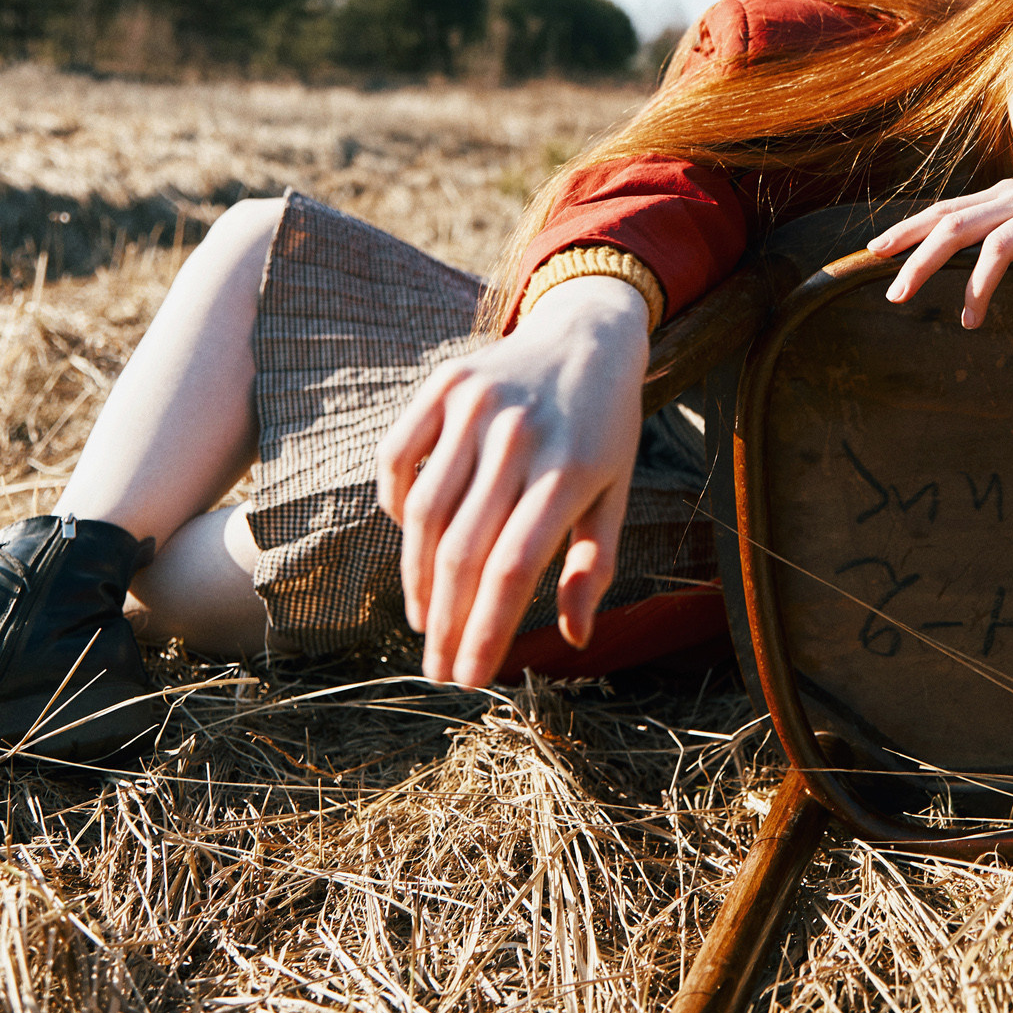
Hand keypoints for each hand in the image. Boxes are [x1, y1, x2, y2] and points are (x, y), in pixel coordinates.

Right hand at [374, 276, 648, 685]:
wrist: (588, 335)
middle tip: (438, 667)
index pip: (512, 569)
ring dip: (416, 578)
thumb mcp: (615, 493)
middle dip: (445, 622)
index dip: (484, 631)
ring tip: (425, 619)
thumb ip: (593, 565)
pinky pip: (397, 459)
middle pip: (463, 551)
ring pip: (424, 513)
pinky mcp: (443, 384)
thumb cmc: (605, 428)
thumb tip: (574, 638)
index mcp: (569, 471)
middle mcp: (519, 437)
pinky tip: (413, 540)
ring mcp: (475, 406)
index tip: (470, 677)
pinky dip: (396, 506)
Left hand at [865, 150, 1012, 327]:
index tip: (873, 253)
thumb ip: (999, 232)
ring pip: (1001, 243)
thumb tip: (951, 258)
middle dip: (921, 260)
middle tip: (896, 296)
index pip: (945, 211)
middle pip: (959, 226)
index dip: (908, 230)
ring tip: (970, 323)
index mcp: (1006, 198)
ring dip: (979, 286)